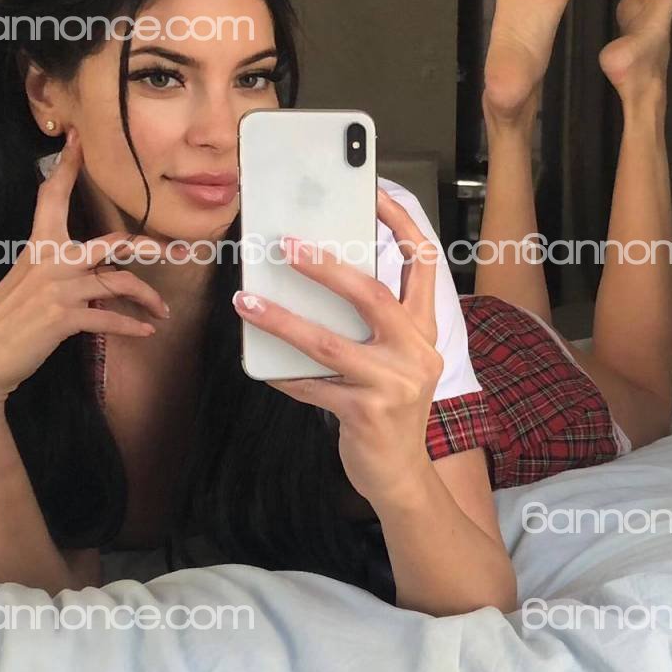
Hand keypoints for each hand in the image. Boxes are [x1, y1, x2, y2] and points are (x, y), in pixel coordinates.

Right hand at [0, 127, 177, 414]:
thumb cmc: (5, 321)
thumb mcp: (27, 283)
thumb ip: (57, 268)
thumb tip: (92, 268)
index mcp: (39, 246)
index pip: (52, 197)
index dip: (66, 167)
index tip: (78, 139)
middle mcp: (51, 261)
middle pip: (112, 244)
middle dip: (148, 247)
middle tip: (177, 253)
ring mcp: (59, 288)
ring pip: (120, 283)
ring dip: (148, 299)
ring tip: (162, 312)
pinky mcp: (63, 317)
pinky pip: (109, 318)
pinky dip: (132, 326)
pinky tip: (147, 331)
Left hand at [232, 188, 444, 509]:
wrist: (402, 478)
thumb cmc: (391, 408)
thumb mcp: (394, 360)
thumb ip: (372, 324)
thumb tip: (313, 281)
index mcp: (425, 330)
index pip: (424, 263)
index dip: (400, 224)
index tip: (372, 193)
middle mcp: (417, 351)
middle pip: (372, 295)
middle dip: (325, 266)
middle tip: (284, 244)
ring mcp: (394, 385)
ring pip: (330, 343)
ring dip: (282, 320)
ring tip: (246, 302)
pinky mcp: (367, 415)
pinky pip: (312, 387)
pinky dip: (283, 374)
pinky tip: (261, 365)